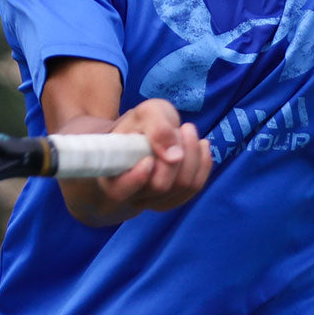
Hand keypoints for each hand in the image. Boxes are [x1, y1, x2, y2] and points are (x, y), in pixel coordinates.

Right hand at [97, 98, 211, 214]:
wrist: (143, 136)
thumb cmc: (140, 125)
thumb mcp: (145, 114)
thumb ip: (157, 127)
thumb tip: (174, 156)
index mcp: (110, 175)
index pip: (118, 191)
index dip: (137, 177)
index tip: (149, 158)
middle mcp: (130, 195)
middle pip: (160, 185)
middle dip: (177, 152)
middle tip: (180, 128)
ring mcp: (153, 201)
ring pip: (182, 187)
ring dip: (192, 154)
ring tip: (188, 131)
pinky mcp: (173, 199)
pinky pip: (195, 187)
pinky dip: (203, 163)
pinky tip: (201, 145)